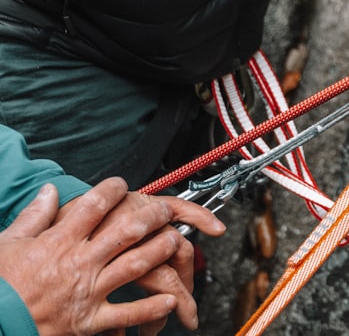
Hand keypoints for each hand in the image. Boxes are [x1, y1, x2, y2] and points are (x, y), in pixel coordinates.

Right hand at [0, 178, 224, 335]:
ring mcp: (88, 292)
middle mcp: (80, 263)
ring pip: (135, 265)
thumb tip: (50, 190)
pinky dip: (151, 307)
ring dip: (159, 251)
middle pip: (127, 231)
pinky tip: (169, 299)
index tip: (123, 184)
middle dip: (151, 216)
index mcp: (59, 242)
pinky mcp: (90, 321)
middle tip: (164, 209)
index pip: (94, 206)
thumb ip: (34, 216)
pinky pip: (128, 313)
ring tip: (174, 241)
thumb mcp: (6, 244)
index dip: (113, 190)